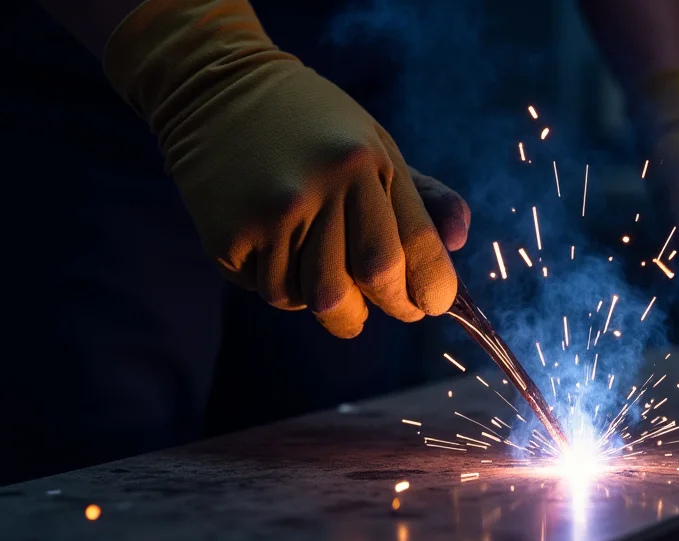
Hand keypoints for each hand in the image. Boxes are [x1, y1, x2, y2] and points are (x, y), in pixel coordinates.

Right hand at [103, 0, 468, 337]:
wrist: (216, 93)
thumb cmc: (314, 128)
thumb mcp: (376, 146)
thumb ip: (424, 198)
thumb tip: (459, 242)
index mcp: (368, 163)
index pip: (416, 246)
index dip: (434, 289)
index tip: (432, 303)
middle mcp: (325, 187)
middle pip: (375, 280)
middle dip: (394, 306)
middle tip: (395, 306)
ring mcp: (276, 213)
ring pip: (321, 299)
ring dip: (335, 303)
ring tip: (332, 272)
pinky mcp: (232, 235)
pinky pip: (272, 290)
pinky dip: (287, 284)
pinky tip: (283, 252)